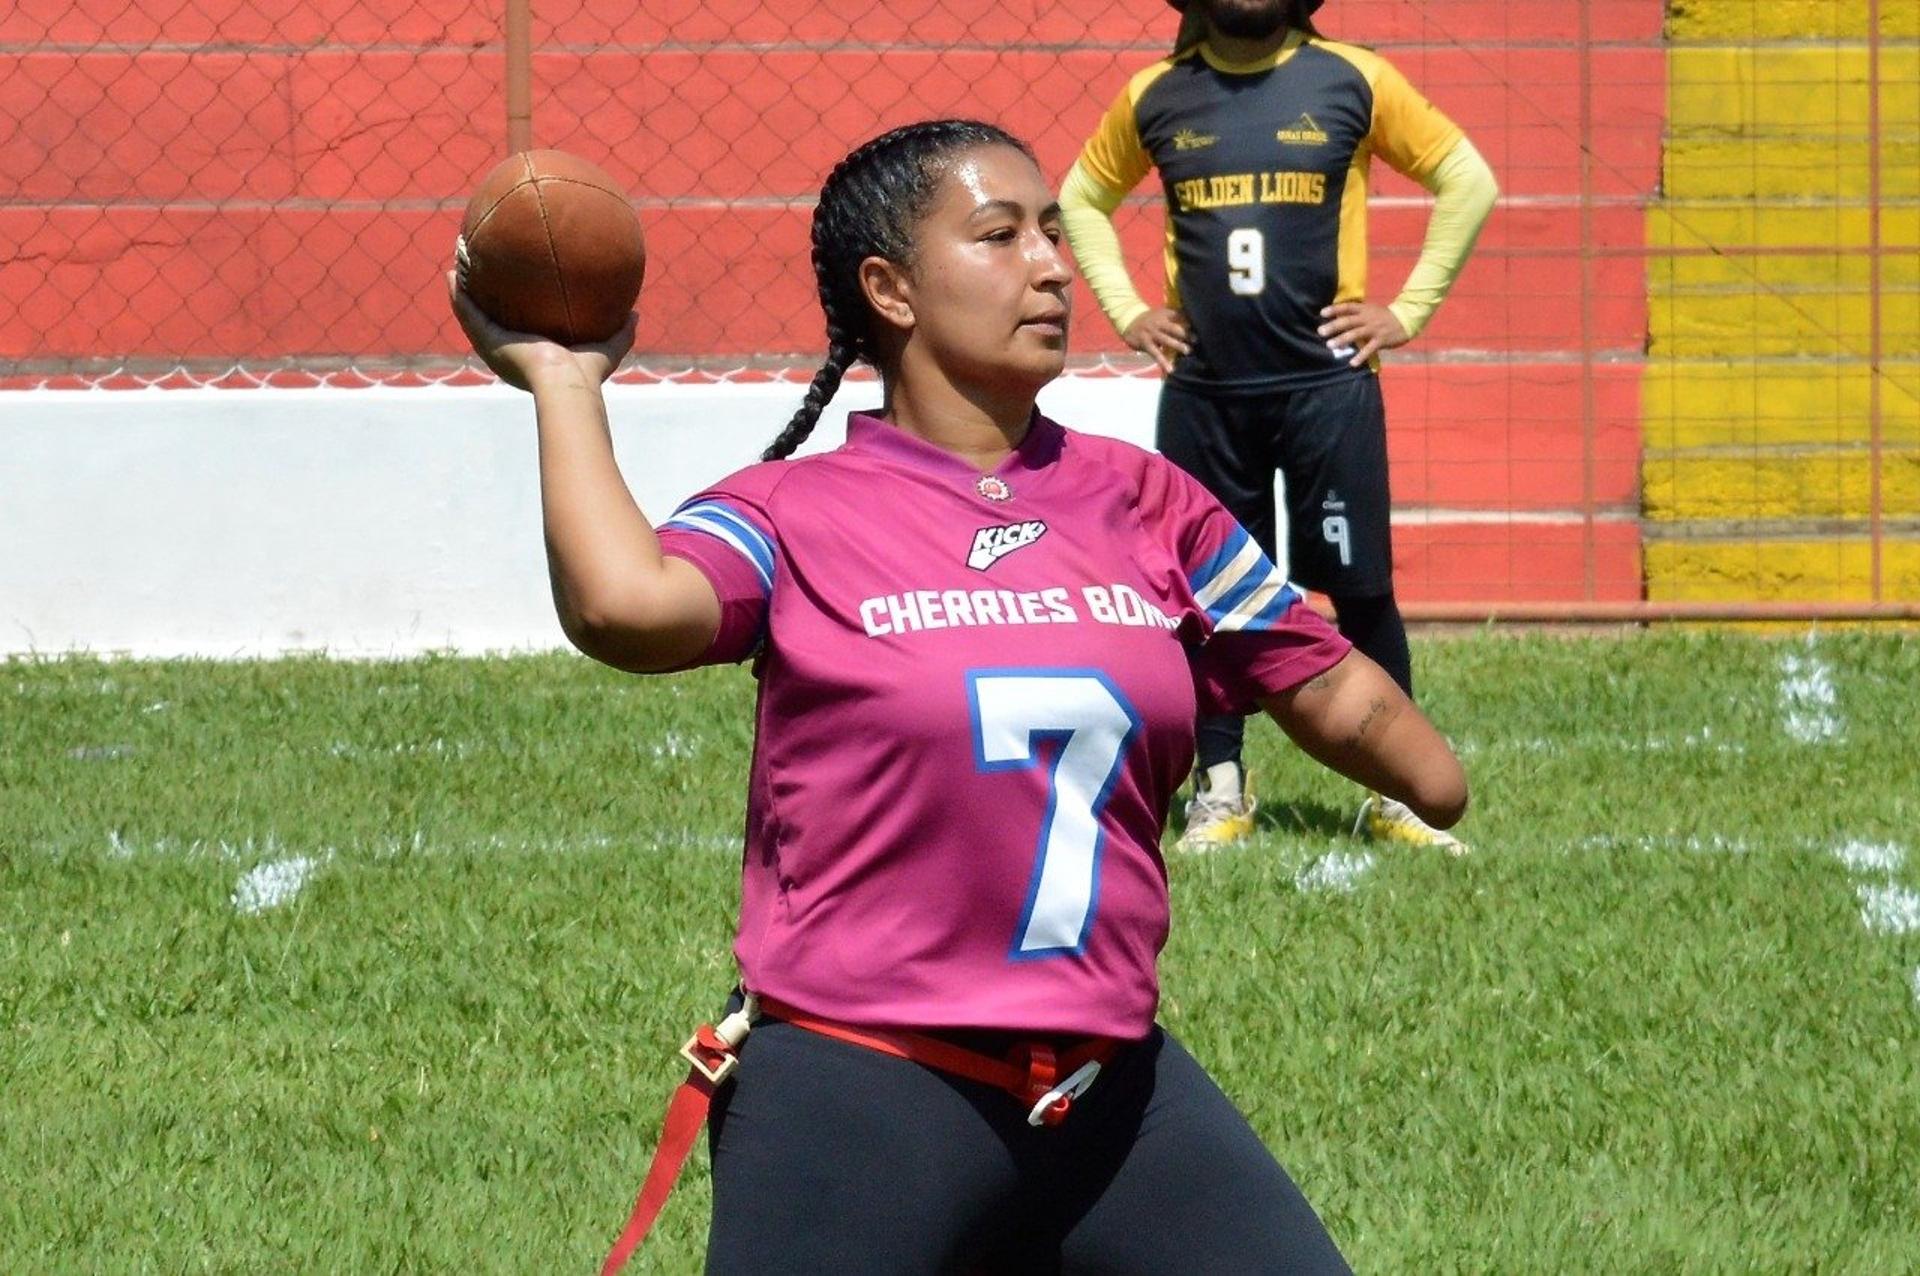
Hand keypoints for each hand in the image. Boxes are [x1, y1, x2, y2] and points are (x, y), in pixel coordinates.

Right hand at [447, 271, 635, 392]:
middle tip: (480, 276)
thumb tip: (636, 313)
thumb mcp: (609, 348)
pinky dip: (458, 295)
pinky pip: (467, 313)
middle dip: (485, 300)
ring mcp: (494, 347)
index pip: (522, 330)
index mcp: (534, 355)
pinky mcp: (486, 341)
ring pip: (473, 315)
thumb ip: (622, 331)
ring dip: (462, 292)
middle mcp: (510, 352)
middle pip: (492, 320)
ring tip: (456, 268)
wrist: (566, 384)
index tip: (515, 293)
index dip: (516, 313)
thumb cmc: (587, 374)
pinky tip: (452, 274)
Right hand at [1121, 307, 1192, 374]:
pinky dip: (1163, 362)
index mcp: (1165, 315)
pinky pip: (1156, 354)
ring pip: (1166, 340)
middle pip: (1174, 328)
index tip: (1200, 326)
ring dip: (1177, 345)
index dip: (1189, 321)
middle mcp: (1159, 323)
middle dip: (1185, 334)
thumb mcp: (1162, 314)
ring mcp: (1152, 333)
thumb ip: (1176, 317)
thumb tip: (1194, 321)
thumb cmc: (1150, 319)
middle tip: (1196, 339)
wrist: (1129, 320)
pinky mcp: (1146, 343)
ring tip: (1187, 351)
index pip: (1179, 316)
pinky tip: (1170, 369)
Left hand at [1316, 301, 1408, 367]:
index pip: (1348, 307)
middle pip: (1348, 321)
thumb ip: (1356, 314)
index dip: (1335, 309)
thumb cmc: (1384, 317)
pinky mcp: (1381, 340)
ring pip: (1356, 334)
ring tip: (1330, 345)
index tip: (1322, 313)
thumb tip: (1337, 317)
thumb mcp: (1370, 310)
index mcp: (1364, 309)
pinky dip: (1361, 356)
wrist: (1406, 320)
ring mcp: (1374, 329)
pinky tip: (1352, 363)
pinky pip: (1369, 349)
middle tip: (1321, 331)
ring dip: (1342, 340)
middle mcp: (1368, 318)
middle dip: (1334, 326)